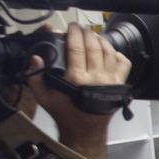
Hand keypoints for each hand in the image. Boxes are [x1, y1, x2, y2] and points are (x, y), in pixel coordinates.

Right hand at [25, 23, 130, 144]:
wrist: (85, 132)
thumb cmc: (66, 115)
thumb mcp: (44, 98)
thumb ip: (35, 77)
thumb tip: (35, 57)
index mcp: (77, 79)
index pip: (76, 48)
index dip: (74, 33)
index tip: (71, 26)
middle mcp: (96, 77)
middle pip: (93, 46)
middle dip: (87, 33)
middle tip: (81, 28)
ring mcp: (110, 80)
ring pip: (109, 52)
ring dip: (101, 40)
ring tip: (93, 35)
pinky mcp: (119, 85)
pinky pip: (123, 64)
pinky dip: (117, 54)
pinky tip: (109, 51)